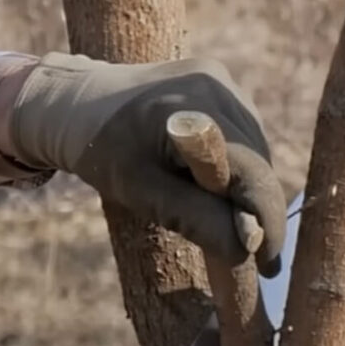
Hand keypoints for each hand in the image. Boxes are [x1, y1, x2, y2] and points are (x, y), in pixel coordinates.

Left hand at [8, 53, 286, 276]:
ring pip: (258, 152)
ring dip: (250, 191)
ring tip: (235, 225)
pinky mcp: (219, 79)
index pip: (253, 175)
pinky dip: (240, 168)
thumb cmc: (102, 152)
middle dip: (259, 212)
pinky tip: (220, 188)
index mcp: (193, 109)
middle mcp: (217, 85)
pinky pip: (245, 135)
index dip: (267, 224)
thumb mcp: (142, 193)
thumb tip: (249, 247)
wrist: (75, 102)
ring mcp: (221, 79)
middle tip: (253, 258)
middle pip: (260, 164)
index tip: (269, 266)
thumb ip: (197, 218)